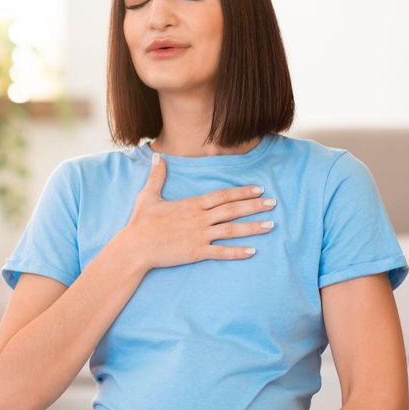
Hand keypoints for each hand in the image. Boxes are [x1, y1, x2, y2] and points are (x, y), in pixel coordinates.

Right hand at [120, 153, 276, 270]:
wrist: (135, 247)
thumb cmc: (141, 222)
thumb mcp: (148, 195)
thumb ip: (157, 176)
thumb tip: (158, 157)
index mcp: (191, 204)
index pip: (222, 195)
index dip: (241, 192)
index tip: (258, 189)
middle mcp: (199, 219)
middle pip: (232, 210)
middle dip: (254, 206)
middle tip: (273, 203)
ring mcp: (199, 236)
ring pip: (231, 230)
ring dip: (253, 227)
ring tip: (271, 225)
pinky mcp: (196, 252)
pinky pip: (221, 252)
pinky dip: (238, 252)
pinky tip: (253, 251)